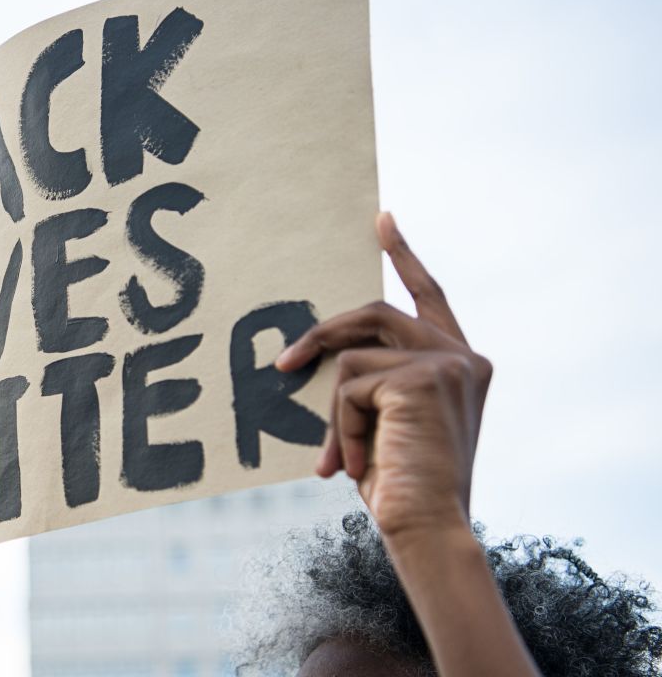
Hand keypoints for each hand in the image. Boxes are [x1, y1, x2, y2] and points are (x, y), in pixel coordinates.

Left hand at [275, 212, 491, 538]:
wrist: (426, 528)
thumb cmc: (401, 489)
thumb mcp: (384, 423)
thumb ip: (372, 382)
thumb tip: (314, 355)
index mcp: (461, 365)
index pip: (429, 297)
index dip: (404, 256)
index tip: (381, 219)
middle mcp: (464, 357)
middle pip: (375, 313)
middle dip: (322, 335)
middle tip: (284, 364)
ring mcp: (448, 363)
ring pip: (353, 357)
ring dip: (337, 412)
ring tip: (345, 458)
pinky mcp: (424, 377)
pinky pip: (349, 386)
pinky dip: (343, 427)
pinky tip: (359, 462)